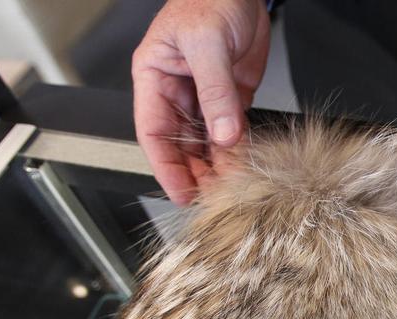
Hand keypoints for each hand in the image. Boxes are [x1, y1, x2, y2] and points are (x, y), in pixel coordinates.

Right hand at [132, 0, 269, 204]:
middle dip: (194, 171)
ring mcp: (204, 95)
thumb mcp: (207, 44)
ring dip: (217, 165)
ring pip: (205, 141)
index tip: (180, 191)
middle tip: (212, 196)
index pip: (153, 132)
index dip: (165, 166)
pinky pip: (230, 130)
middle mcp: (176, 90)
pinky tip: (244, 164)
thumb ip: (215, 92)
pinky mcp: (230, 96)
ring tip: (231, 186)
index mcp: (154, 77)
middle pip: (179, 143)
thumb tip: (223, 135)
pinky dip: (236, 149)